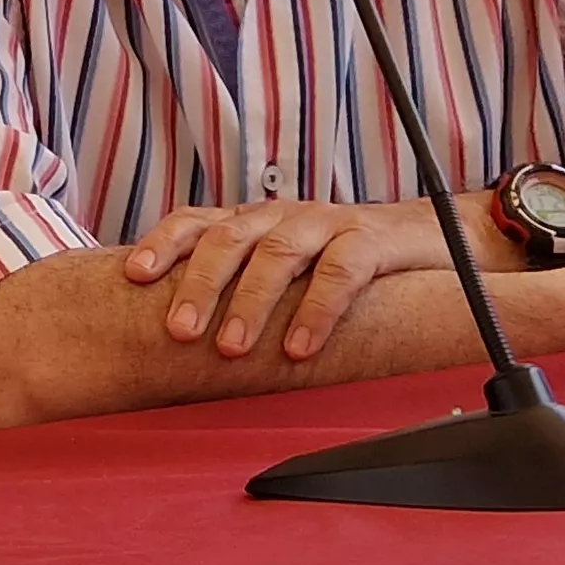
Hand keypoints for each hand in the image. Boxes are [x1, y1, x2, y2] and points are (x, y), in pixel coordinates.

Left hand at [122, 200, 450, 361]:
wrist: (430, 239)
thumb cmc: (345, 262)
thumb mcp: (286, 270)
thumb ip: (242, 289)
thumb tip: (176, 337)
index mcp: (255, 221)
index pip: (197, 221)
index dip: (163, 243)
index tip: (135, 275)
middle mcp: (283, 215)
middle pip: (229, 239)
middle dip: (200, 285)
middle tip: (179, 332)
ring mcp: (327, 223)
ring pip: (278, 252)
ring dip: (251, 302)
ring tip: (231, 348)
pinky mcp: (372, 240)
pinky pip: (341, 271)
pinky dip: (317, 310)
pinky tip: (300, 347)